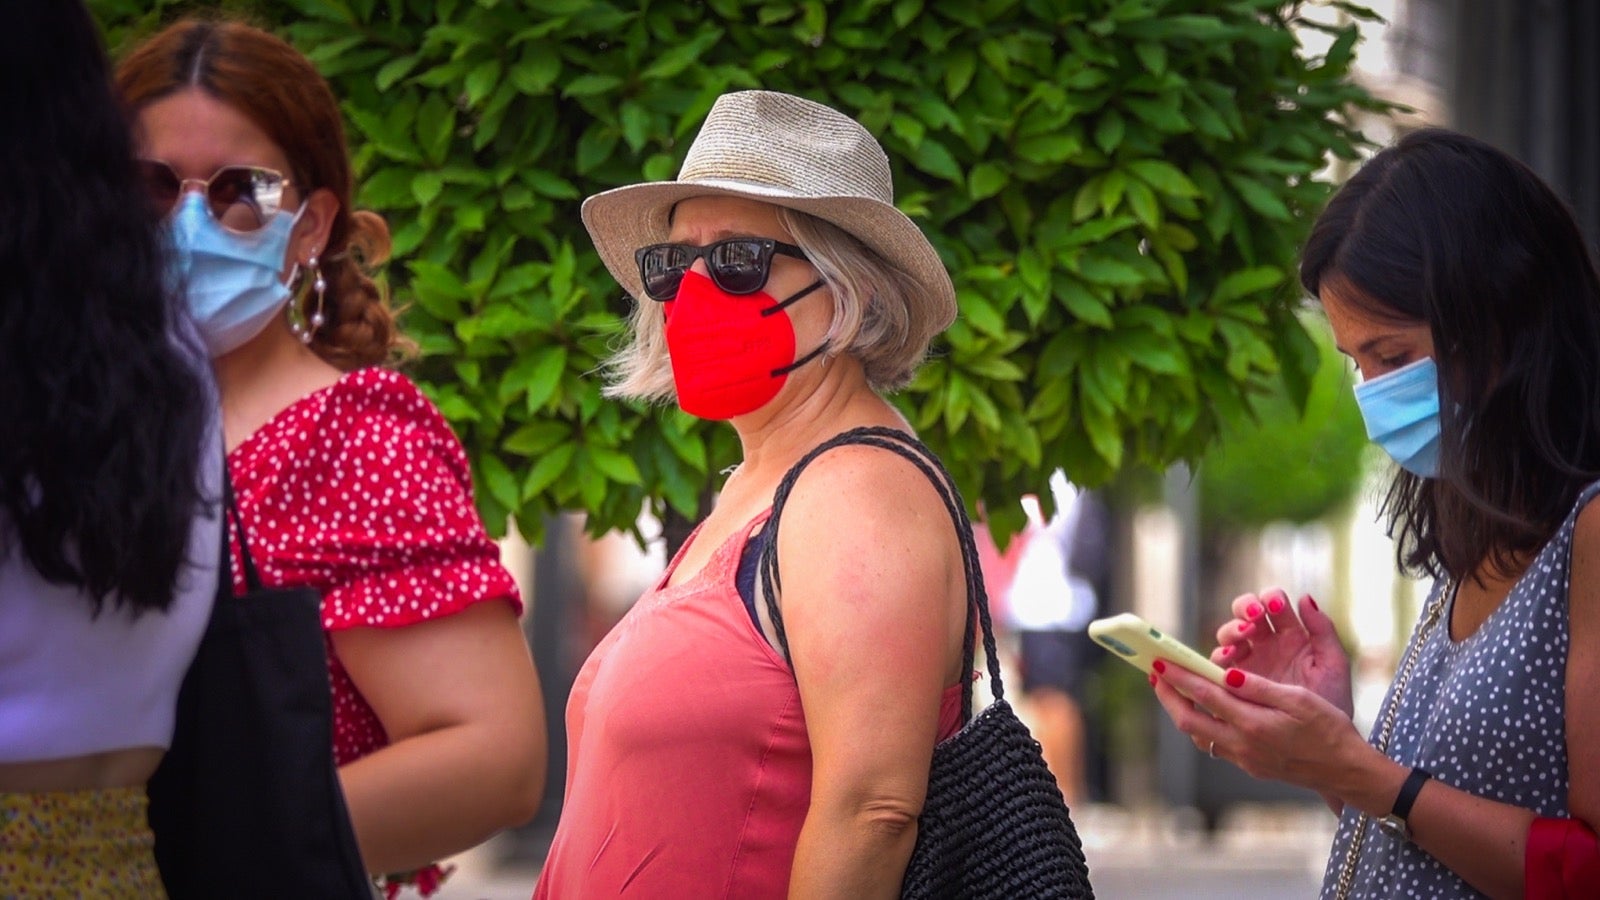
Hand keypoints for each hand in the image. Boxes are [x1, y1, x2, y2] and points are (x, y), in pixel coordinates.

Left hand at [1150, 661, 1375, 799]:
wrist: (1345, 771)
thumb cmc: (1329, 729)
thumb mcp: (1299, 699)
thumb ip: (1259, 688)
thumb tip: (1226, 672)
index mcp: (1253, 724)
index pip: (1204, 696)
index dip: (1179, 677)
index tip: (1160, 661)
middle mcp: (1242, 744)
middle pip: (1188, 721)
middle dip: (1168, 697)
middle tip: (1155, 675)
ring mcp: (1244, 759)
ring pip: (1198, 736)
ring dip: (1182, 712)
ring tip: (1174, 691)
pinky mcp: (1250, 766)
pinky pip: (1214, 745)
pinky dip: (1202, 726)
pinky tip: (1205, 712)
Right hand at [1212, 589, 1352, 718]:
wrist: (1327, 744)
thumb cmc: (1333, 701)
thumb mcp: (1333, 665)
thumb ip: (1323, 630)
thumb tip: (1305, 598)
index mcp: (1290, 635)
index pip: (1272, 604)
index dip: (1269, 600)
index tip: (1275, 608)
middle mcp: (1265, 645)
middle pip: (1243, 614)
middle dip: (1244, 609)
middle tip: (1253, 619)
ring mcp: (1247, 664)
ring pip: (1228, 637)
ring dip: (1230, 632)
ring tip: (1241, 638)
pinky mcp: (1232, 685)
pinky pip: (1216, 668)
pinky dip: (1217, 659)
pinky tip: (1227, 660)